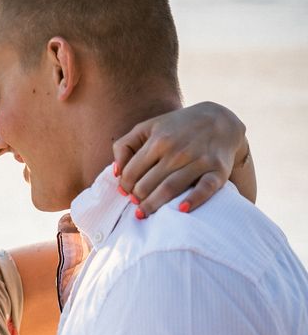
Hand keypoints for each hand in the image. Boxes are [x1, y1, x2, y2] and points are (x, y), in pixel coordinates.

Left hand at [113, 102, 247, 215]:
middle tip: (135, 205)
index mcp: (158, 140)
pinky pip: (205, 189)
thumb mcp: (148, 128)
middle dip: (137, 198)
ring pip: (170, 188)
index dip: (124, 187)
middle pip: (148, 184)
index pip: (132, 172)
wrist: (219, 120)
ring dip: (153, 205)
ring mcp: (199, 160)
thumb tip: (115, 173)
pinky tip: (180, 210)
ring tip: (144, 213)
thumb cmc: (177, 128)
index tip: (125, 194)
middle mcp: (178, 150)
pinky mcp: (218, 170)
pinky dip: (193, 200)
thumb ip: (125, 146)